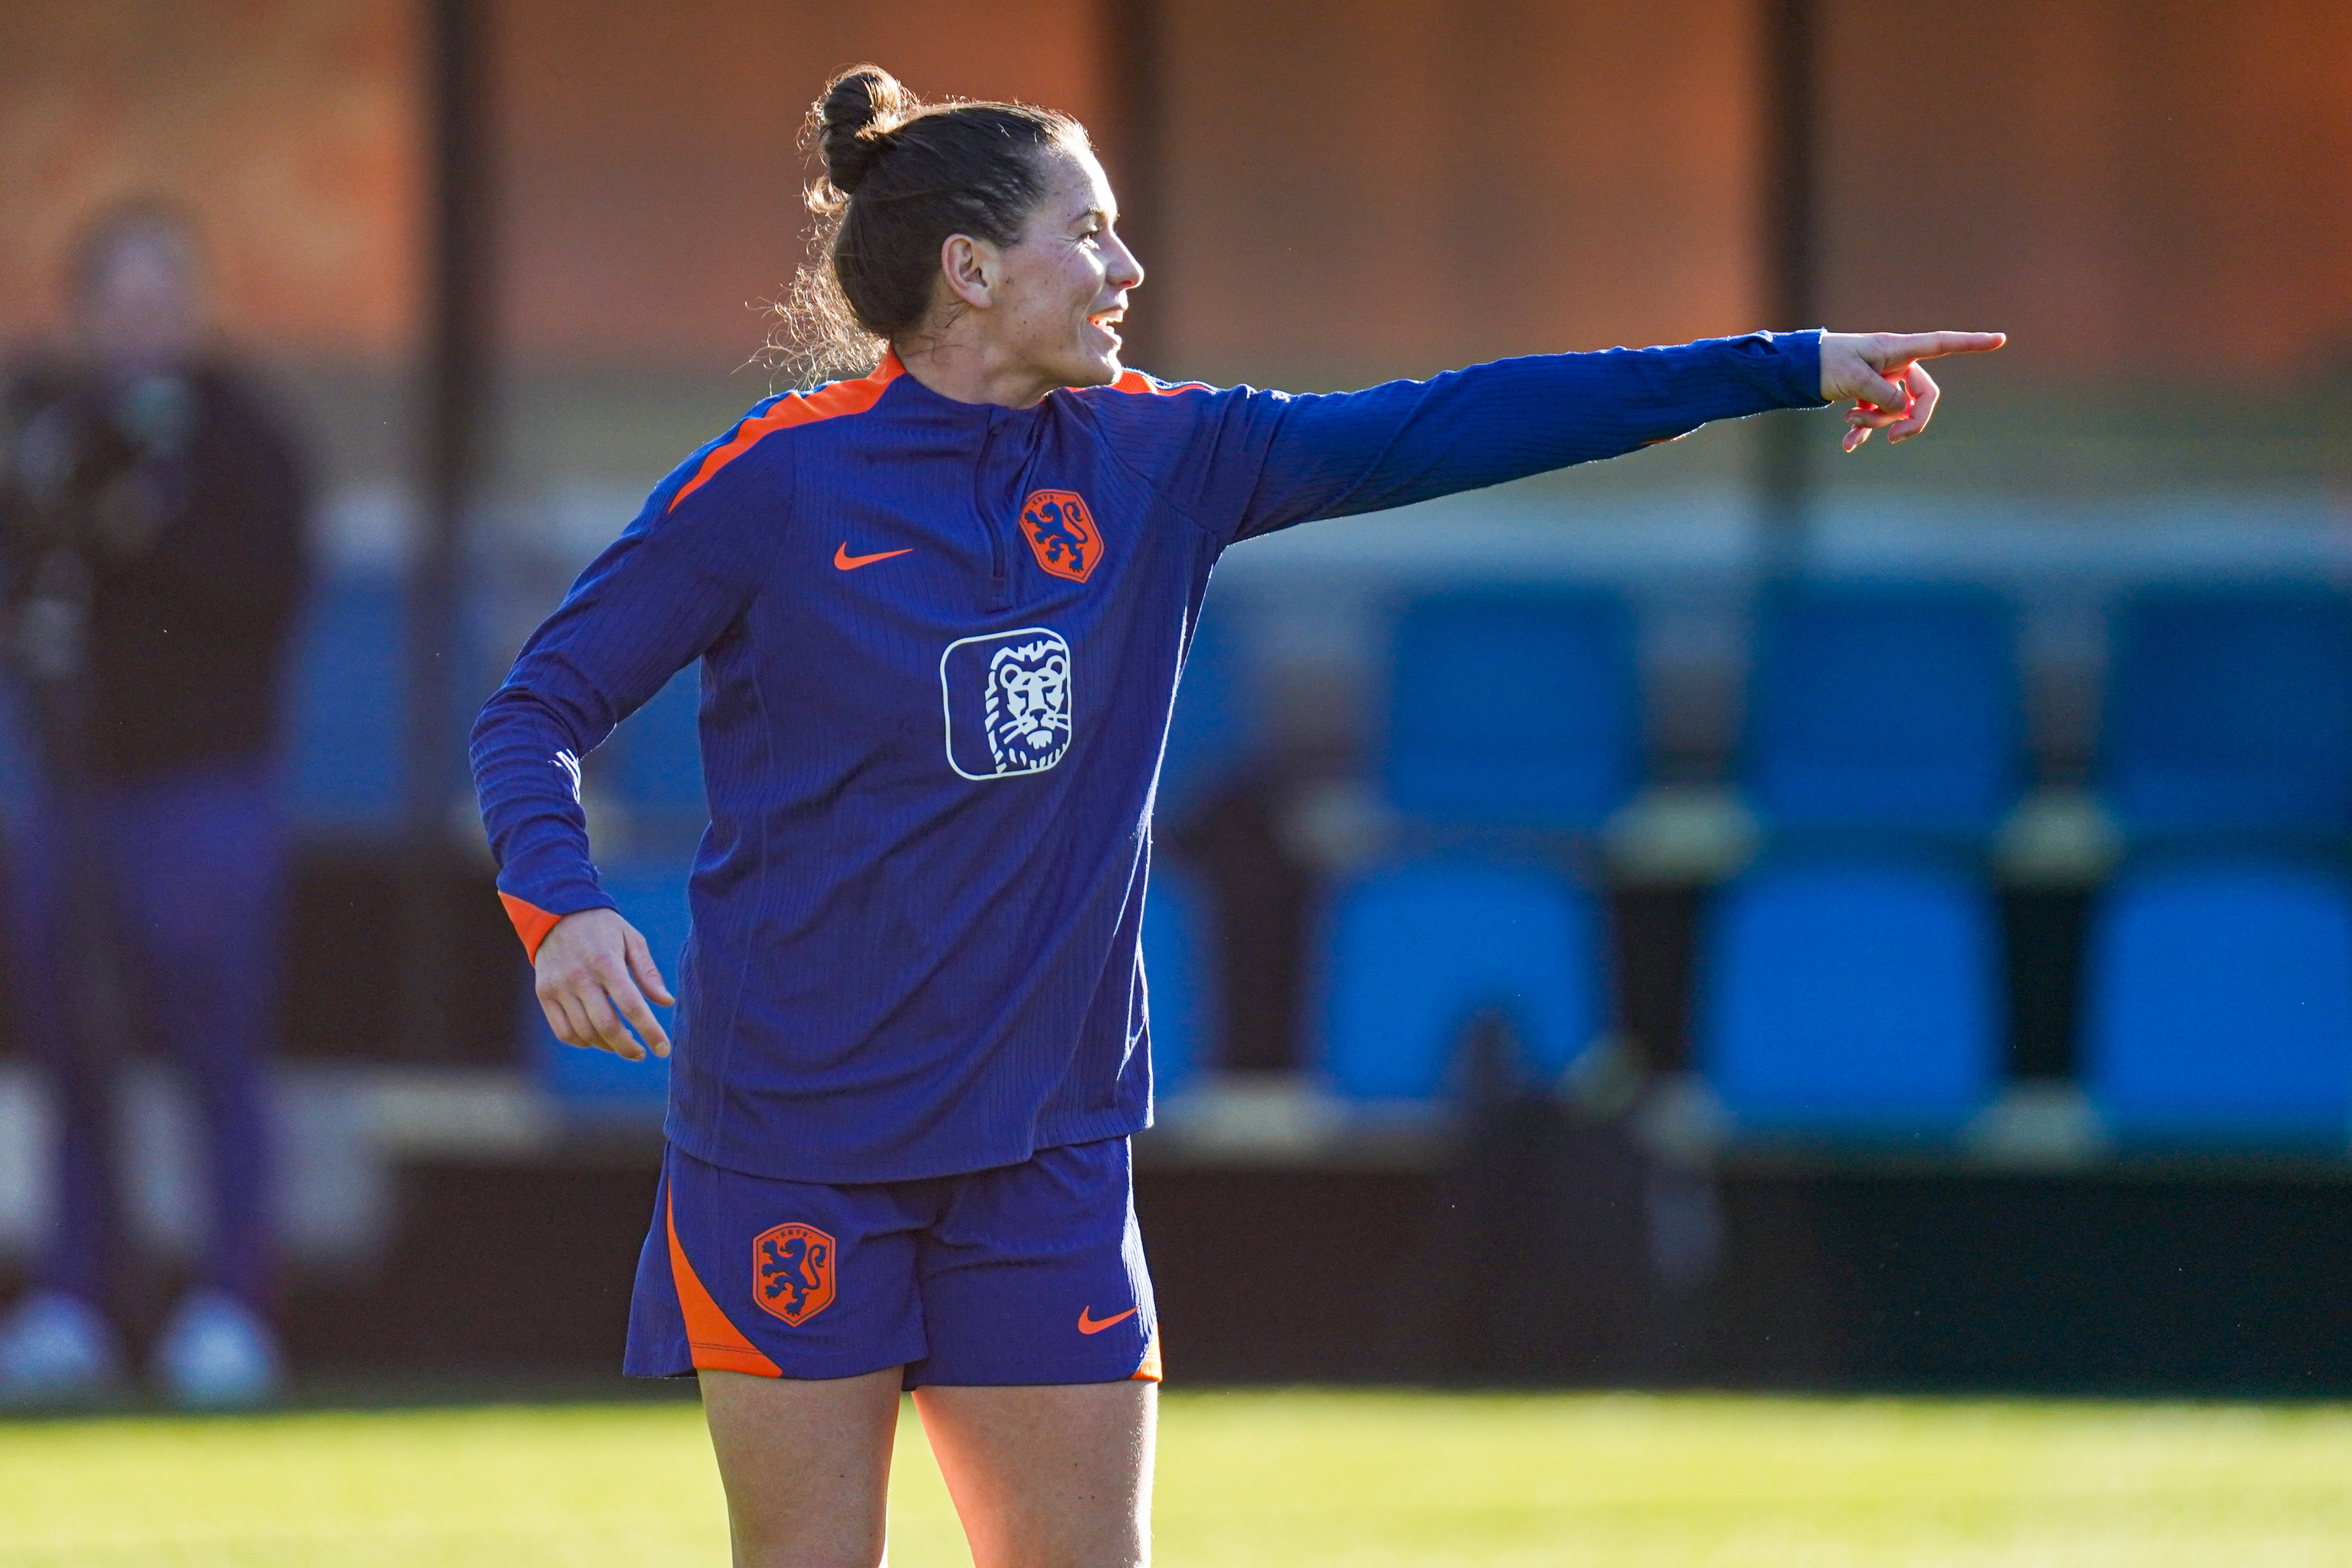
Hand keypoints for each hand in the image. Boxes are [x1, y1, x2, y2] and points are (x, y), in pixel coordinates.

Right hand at [533, 907, 675, 1060]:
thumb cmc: (602, 928)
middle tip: (641, 1053)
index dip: (649, 1031)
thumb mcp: (632, 939)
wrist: (556, 912)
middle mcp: (580, 977)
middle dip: (628, 1047)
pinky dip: (582, 1042)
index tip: (663, 1049)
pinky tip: (596, 1038)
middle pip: (606, 1026)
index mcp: (606, 963)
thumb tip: (666, 1002)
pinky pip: (563, 1030)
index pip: (631, 1006)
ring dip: (607, 1045)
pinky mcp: (543, 993)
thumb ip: (648, 973)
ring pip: (584, 1032)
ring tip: (622, 1043)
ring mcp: (559, 987)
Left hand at [1818, 330, 2006, 451]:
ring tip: (1849, 422)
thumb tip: (1903, 409)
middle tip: (1891, 439)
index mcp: (1897, 350)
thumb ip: (1883, 394)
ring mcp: (1883, 381)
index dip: (1971, 343)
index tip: (2000, 339)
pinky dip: (1863, 432)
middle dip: (1909, 419)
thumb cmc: (1825, 363)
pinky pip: (1876, 418)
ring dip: (1876, 422)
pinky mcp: (1868, 396)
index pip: (1942, 345)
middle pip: (1922, 395)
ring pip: (1897, 410)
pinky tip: (1848, 446)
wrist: (1797, 367)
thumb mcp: (1853, 379)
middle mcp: (1895, 364)